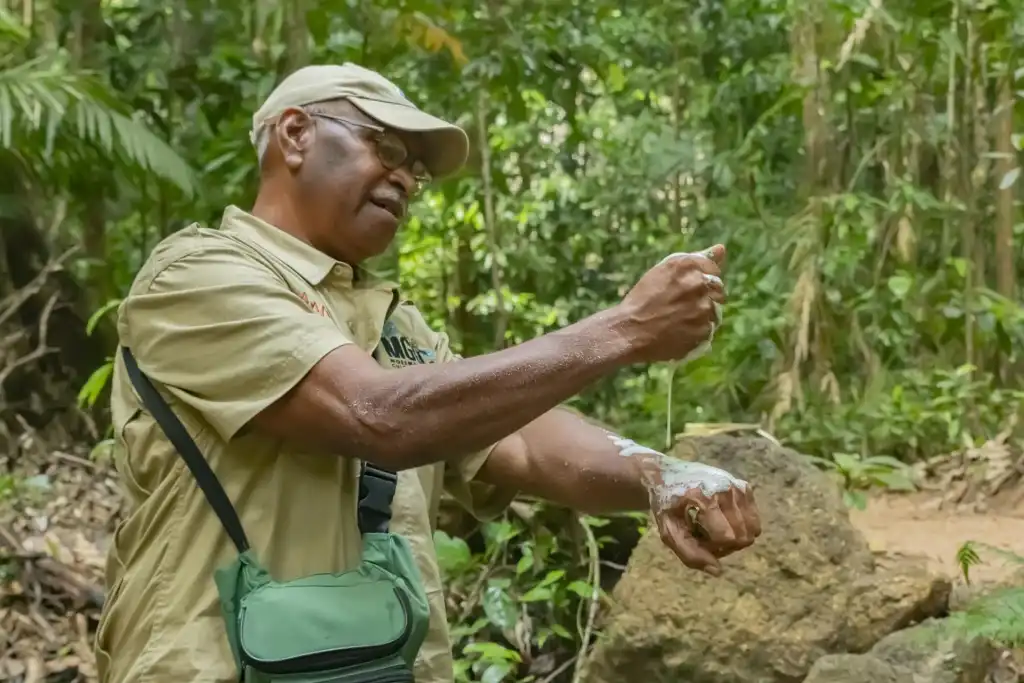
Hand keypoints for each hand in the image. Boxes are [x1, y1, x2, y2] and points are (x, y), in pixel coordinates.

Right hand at [616, 245, 725, 363]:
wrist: (630, 331)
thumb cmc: (643, 300)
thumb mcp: (665, 271)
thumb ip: (697, 259)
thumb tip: (722, 248)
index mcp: (686, 265)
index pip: (712, 268)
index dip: (702, 280)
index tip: (688, 290)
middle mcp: (698, 283)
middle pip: (717, 289)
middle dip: (705, 297)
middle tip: (682, 308)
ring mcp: (703, 307)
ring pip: (715, 311)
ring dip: (702, 316)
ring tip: (678, 322)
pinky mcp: (704, 329)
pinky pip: (709, 330)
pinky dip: (698, 333)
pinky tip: (679, 333)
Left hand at [632, 449, 760, 575]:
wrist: (667, 475)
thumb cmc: (666, 506)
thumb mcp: (669, 531)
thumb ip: (689, 553)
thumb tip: (718, 571)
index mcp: (704, 498)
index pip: (727, 538)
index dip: (715, 548)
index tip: (698, 541)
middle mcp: (725, 488)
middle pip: (743, 536)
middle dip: (727, 546)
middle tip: (706, 537)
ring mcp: (736, 486)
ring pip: (753, 529)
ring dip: (737, 537)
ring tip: (716, 530)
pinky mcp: (743, 486)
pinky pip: (754, 518)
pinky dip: (742, 526)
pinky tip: (724, 520)